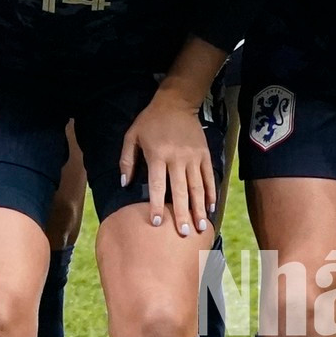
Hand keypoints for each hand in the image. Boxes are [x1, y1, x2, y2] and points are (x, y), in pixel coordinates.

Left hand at [119, 90, 213, 237]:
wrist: (175, 103)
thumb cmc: (150, 121)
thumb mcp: (131, 136)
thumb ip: (127, 160)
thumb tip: (124, 183)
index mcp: (157, 155)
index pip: (157, 185)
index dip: (157, 205)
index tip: (158, 223)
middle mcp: (177, 158)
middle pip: (180, 190)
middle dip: (182, 213)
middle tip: (185, 233)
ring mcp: (193, 157)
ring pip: (197, 187)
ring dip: (199, 208)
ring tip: (201, 226)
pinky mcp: (205, 154)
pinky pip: (209, 177)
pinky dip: (211, 192)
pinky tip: (211, 207)